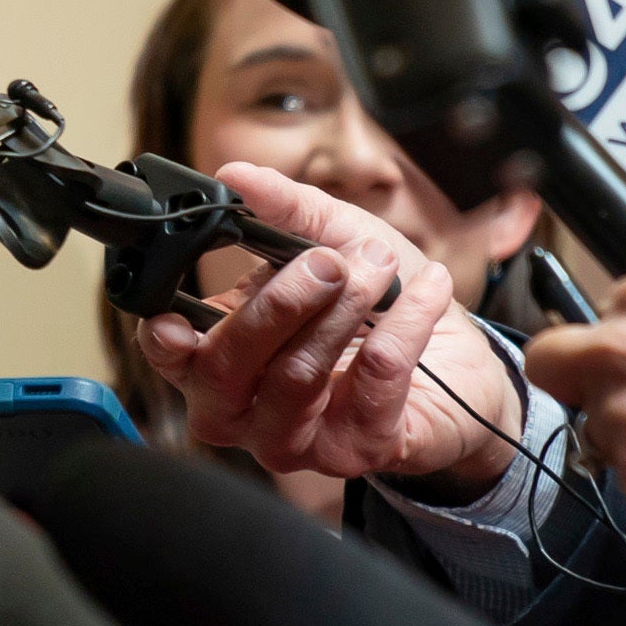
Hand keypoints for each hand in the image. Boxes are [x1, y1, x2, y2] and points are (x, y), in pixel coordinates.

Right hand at [131, 164, 519, 495]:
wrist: (459, 362)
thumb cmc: (378, 307)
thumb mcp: (331, 240)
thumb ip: (282, 209)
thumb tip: (236, 175)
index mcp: (220, 358)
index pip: (172, 359)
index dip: (166, 340)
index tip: (177, 314)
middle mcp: (244, 410)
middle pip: (226, 369)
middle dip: (277, 304)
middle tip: (325, 262)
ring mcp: (297, 439)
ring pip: (295, 377)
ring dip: (343, 310)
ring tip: (379, 265)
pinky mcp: (358, 450)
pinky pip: (373, 384)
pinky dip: (405, 324)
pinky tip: (428, 288)